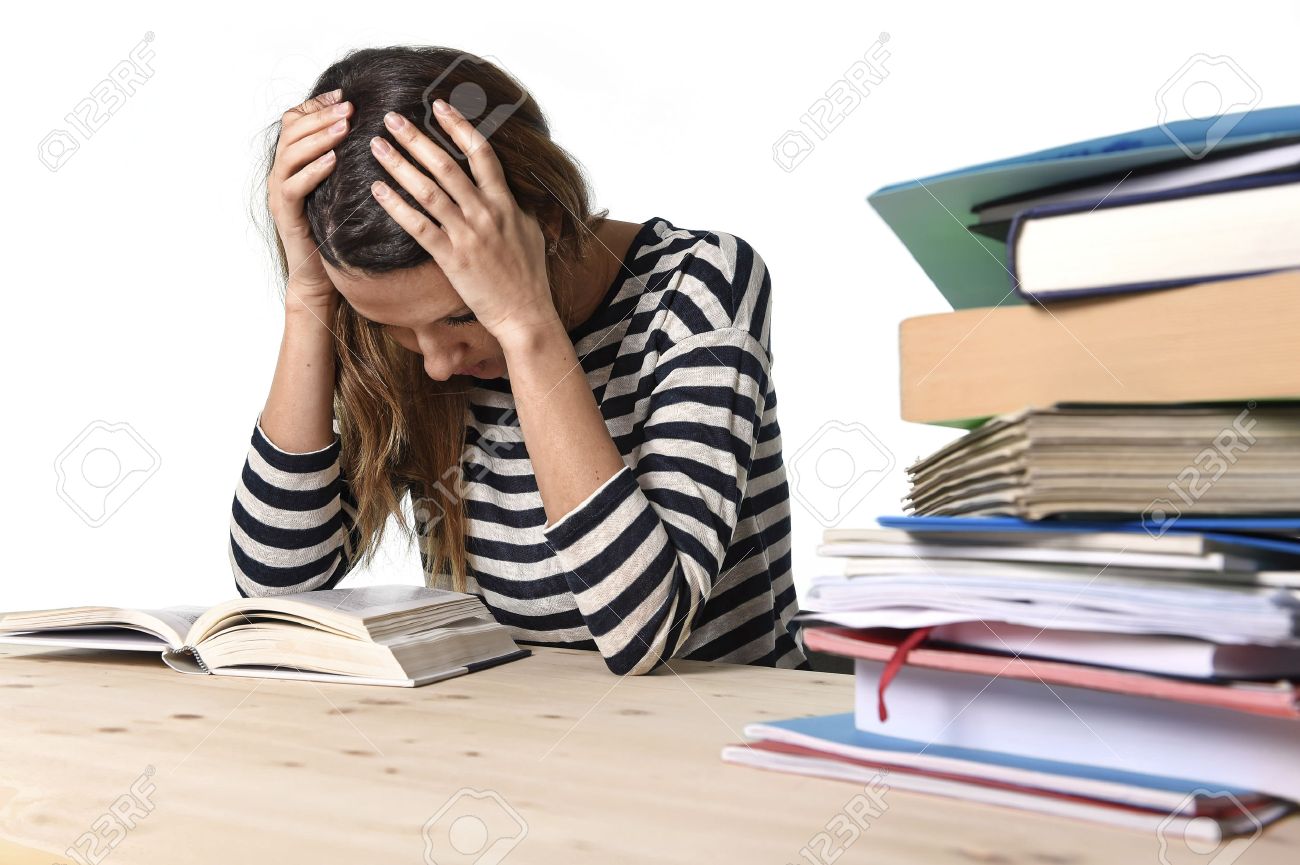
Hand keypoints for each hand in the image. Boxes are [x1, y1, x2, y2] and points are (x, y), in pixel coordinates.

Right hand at [269, 87, 353, 308]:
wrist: (319, 276)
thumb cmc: (337, 232)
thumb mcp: (343, 189)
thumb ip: (348, 161)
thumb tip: (376, 133)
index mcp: (294, 162)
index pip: (296, 120)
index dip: (318, 104)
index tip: (345, 94)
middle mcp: (282, 172)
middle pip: (292, 130)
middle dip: (322, 115)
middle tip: (350, 106)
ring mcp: (279, 192)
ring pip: (291, 153)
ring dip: (319, 137)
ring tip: (344, 126)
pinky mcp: (284, 214)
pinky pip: (292, 186)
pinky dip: (312, 170)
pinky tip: (333, 160)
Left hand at [366, 100, 559, 342]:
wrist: (525, 313)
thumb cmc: (528, 276)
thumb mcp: (529, 231)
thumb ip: (512, 206)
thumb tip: (504, 189)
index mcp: (505, 202)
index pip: (482, 153)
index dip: (459, 126)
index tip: (438, 106)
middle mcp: (485, 213)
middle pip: (447, 165)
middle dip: (416, 139)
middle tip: (392, 118)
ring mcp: (468, 235)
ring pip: (428, 191)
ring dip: (400, 165)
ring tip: (378, 146)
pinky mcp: (452, 258)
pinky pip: (419, 227)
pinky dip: (397, 207)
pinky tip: (377, 191)